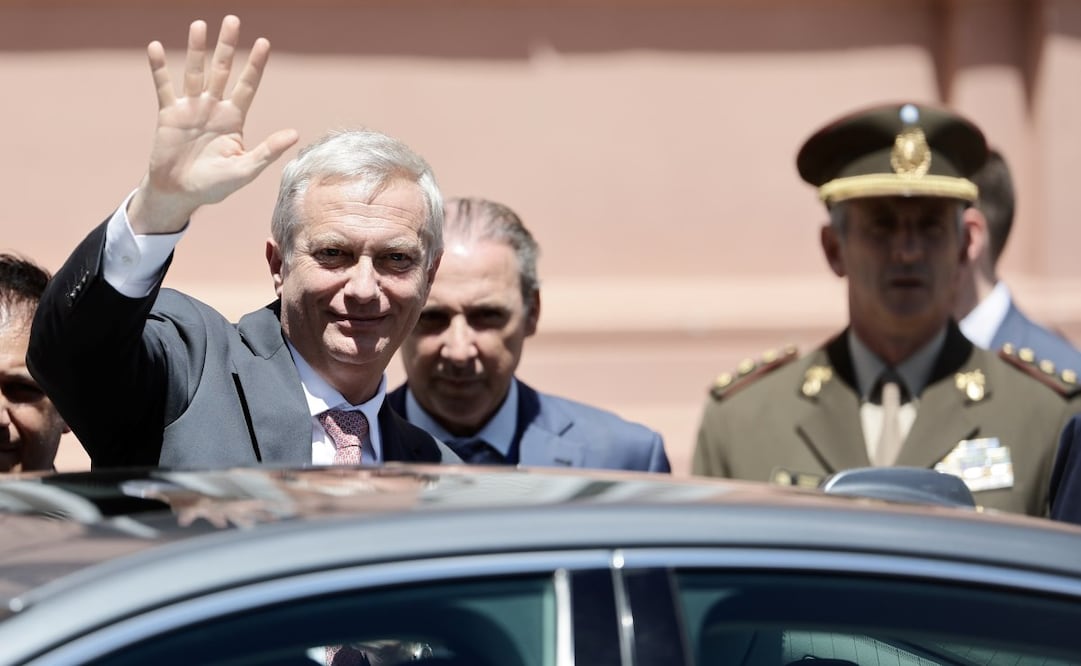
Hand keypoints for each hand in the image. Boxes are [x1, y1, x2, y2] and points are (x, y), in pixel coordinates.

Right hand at [128, 15, 297, 233]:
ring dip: (196, 49)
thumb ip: (268, 151)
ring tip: (199, 25)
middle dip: (227, 46)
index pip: (247, 85)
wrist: (180, 194)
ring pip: (195, 72)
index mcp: (234, 119)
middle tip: (233, 19)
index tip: (264, 42)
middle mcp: (214, 108)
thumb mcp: (245, 169)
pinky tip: (155, 47)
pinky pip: (164, 86)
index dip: (255, 65)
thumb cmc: (215, 185)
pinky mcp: (168, 114)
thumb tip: (295, 134)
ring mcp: (191, 108)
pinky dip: (159, 68)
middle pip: (222, 71)